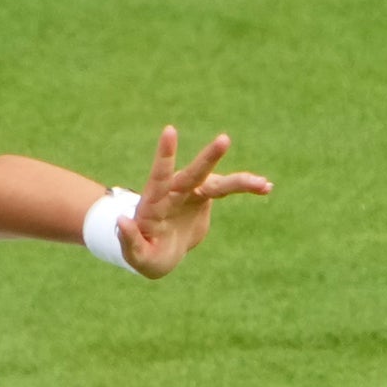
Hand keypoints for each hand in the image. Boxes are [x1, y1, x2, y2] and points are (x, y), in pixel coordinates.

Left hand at [119, 126, 271, 278]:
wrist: (163, 250)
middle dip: (208, 159)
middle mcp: (174, 191)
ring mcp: (192, 191)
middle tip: (225, 139)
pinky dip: (246, 187)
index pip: (159, 177)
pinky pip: (228, 189)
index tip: (170, 131)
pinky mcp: (206, 196)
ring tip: (262, 183)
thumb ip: (129, 241)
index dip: (165, 156)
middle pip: (192, 174)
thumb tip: (121, 220)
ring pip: (217, 182)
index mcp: (154, 204)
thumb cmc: (147, 254)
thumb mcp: (138, 256)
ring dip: (239, 181)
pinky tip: (266, 187)